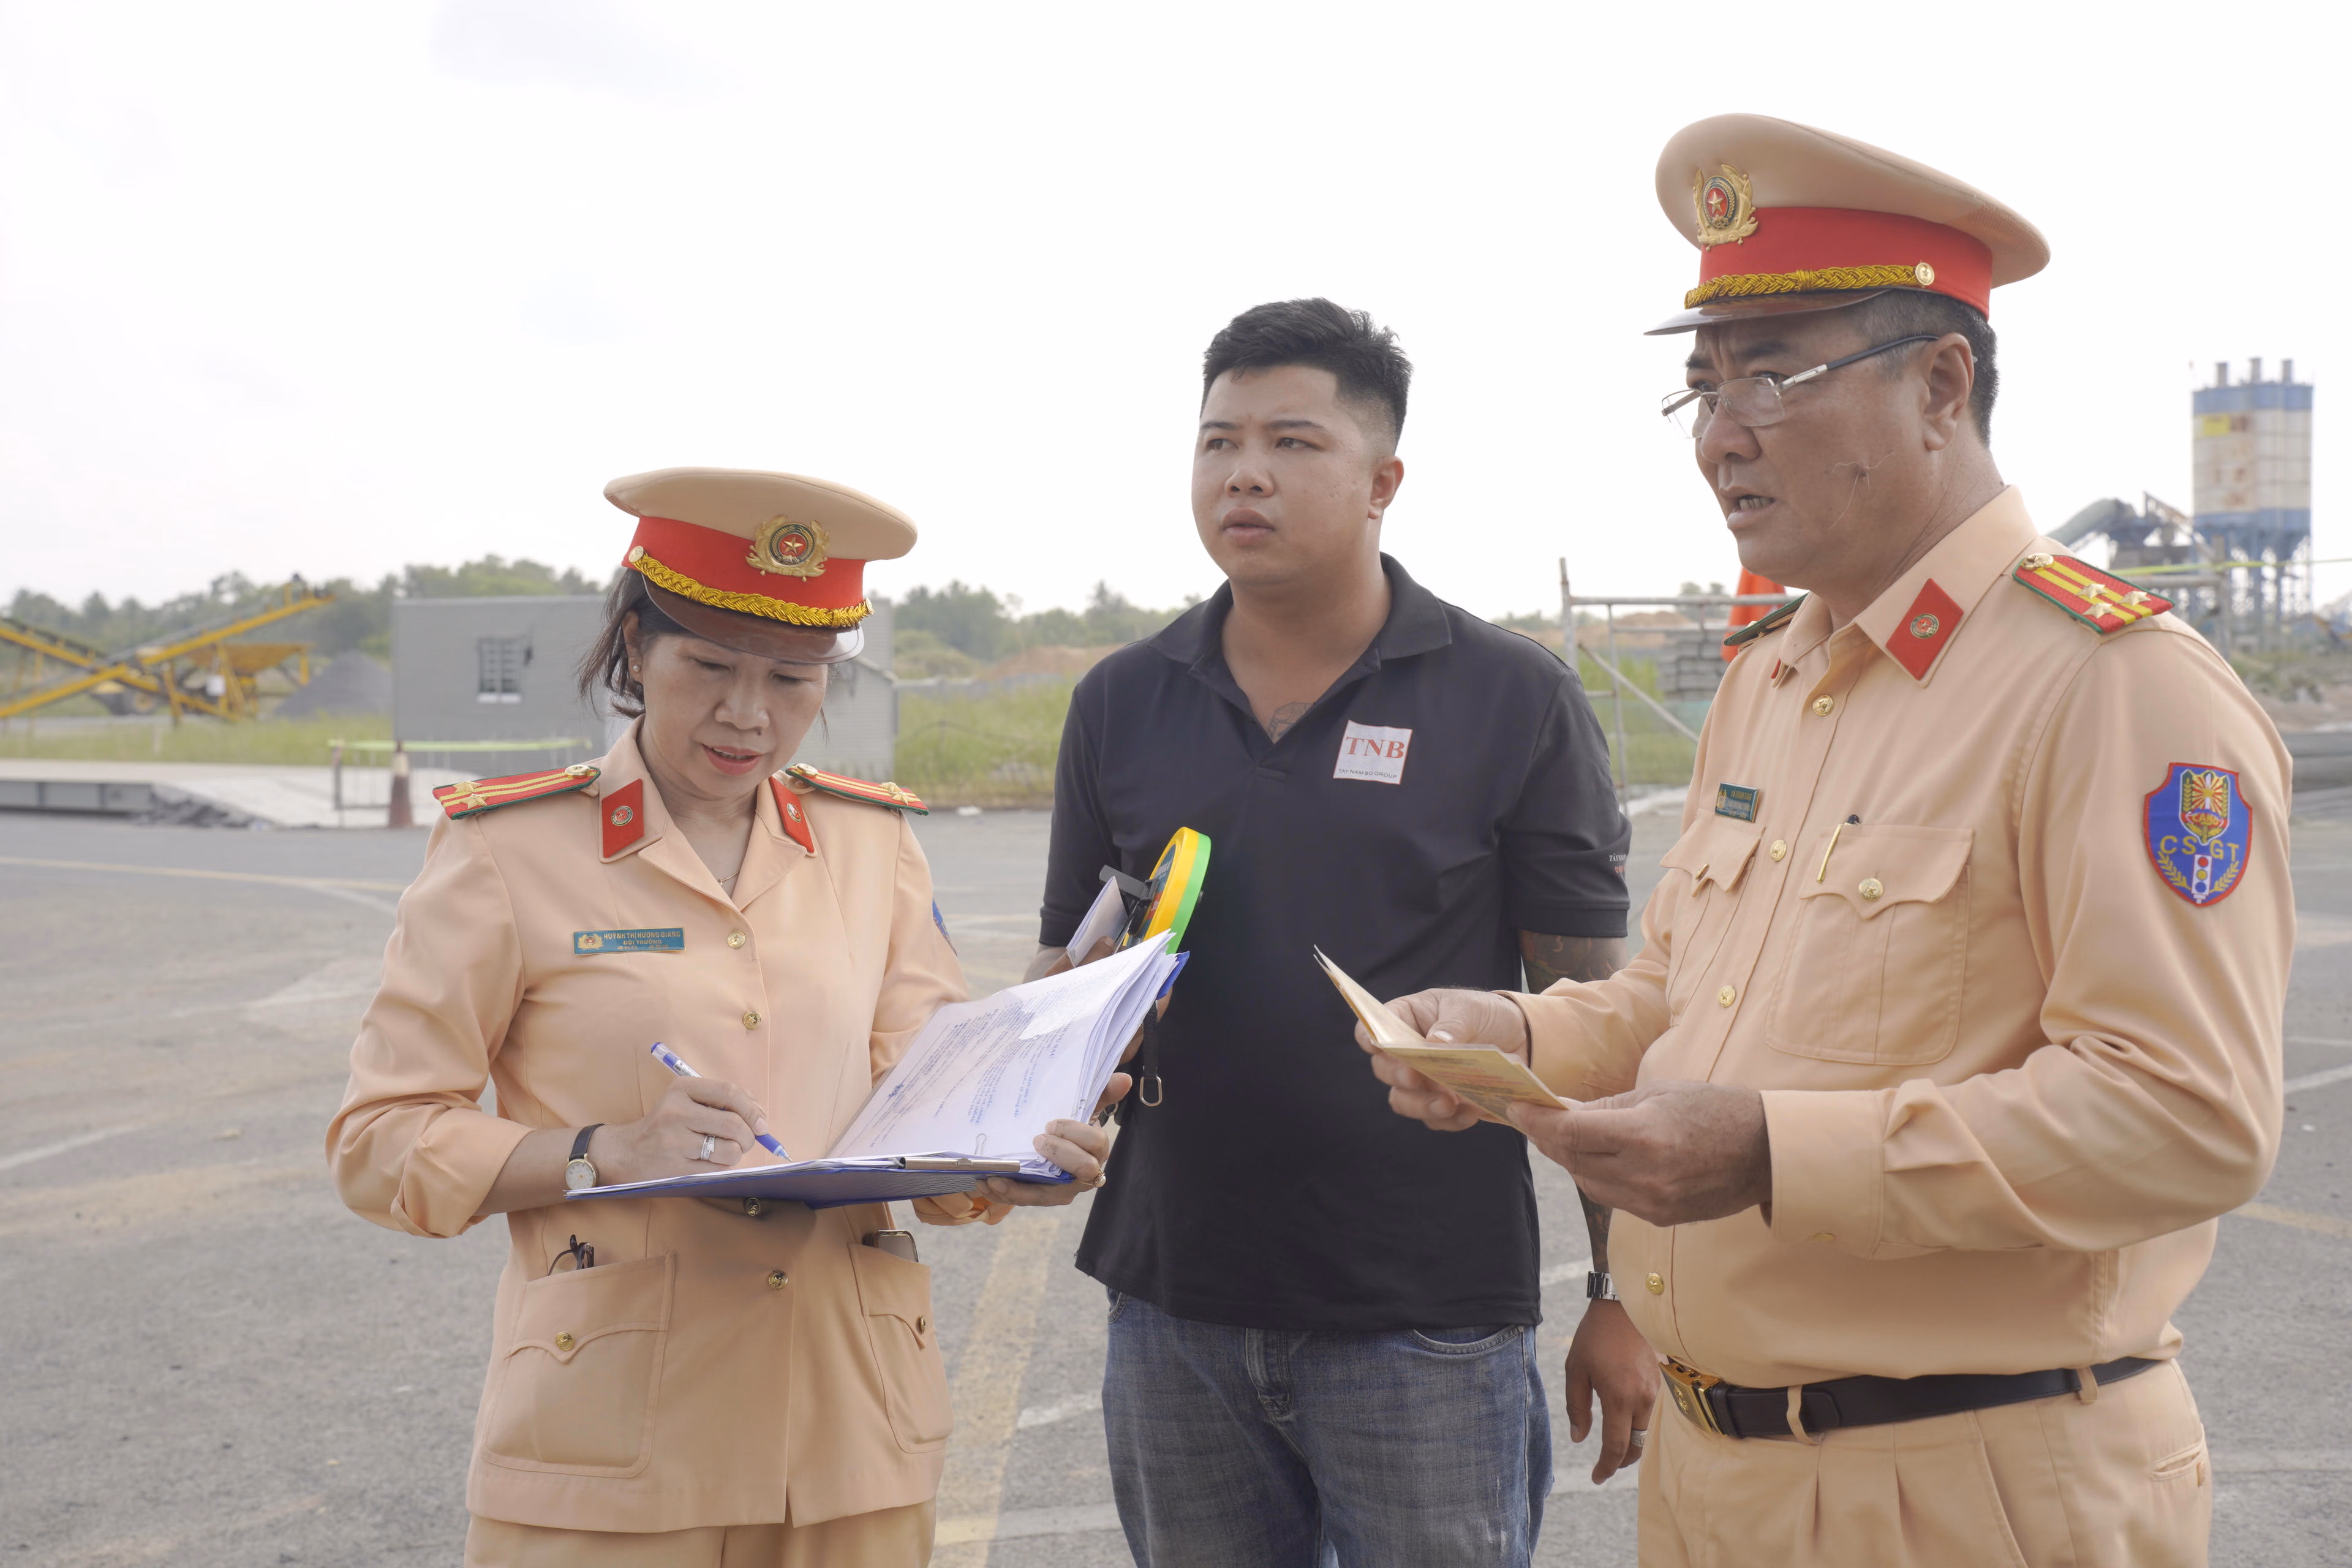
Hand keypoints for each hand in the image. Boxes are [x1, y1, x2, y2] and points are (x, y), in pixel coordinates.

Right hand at [594, 1077, 769, 1184]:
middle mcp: (677, 1112)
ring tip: (726, 1151)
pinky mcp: (676, 1167)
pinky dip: (724, 1166)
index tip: (762, 1122)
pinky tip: (711, 1161)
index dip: (752, 1109)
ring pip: (729, 1149)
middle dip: (750, 1136)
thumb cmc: (664, 1125)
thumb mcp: (685, 1100)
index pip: (729, 1093)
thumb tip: (760, 1116)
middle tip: (748, 1141)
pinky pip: (718, 1168)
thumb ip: (720, 1101)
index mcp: (682, 1089)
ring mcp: (675, 1141)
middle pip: (733, 1124)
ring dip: (737, 1153)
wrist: (626, 1152)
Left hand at [977, 1099, 1122, 1206]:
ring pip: (1047, 1195)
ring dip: (1020, 1187)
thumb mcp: (1083, 1108)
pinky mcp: (1040, 1197)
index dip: (1076, 1133)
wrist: (1050, 1148)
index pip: (1097, 1143)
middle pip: (1083, 1170)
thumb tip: (1125, 1078)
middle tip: (1036, 1141)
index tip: (1051, 1123)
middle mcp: (1084, 1174)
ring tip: (995, 1176)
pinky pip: (1023, 1200)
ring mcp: (1061, 1190)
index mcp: (1096, 1149)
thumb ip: (1100, 1094)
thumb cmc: (1069, 1128)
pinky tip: (986, 1181)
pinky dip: (1004, 1192)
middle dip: (1060, 1155)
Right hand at [1354, 987, 1530, 1132]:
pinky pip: (1434, 1119)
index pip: (1372, 1029)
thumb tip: (1433, 1044)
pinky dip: (1450, 1120)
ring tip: (1448, 1103)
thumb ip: (1452, 1025)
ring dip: (1421, 1105)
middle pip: (1384, 1070)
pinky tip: (1470, 1112)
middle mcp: (1406, 1053)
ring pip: (1403, 1101)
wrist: (1520, 1038)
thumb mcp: (1471, 1009)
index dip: (1369, 1038)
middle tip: (1417, 1078)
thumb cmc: (1486, 1013)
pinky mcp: (1440, 1102)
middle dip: (1398, 1076)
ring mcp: (1421, 1081)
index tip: (1380, 1047)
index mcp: (1405, 1019)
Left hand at [1507, 1081, 1770, 1227]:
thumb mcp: (1658, 1094)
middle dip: (1548, 1139)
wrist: (1766, 1152)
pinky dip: (1596, 1176)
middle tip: (1533, 1119)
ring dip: (1570, 1159)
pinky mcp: (1659, 1217)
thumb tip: (1561, 1110)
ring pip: (1588, 1182)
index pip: (1571, 1133)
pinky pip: (1611, 1197)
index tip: (1517, 1108)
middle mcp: (1646, 1175)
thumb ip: (1607, 1106)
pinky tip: (1596, 1157)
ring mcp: (1653, 1202)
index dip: (1537, 1121)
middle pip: (1573, 1160)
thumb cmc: (1714, 1110)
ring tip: (1563, 1135)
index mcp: (1645, 1136)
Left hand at [1563, 1299, 1658, 1483]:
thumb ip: (1577, 1408)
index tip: (1595, 1477)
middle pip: (1636, 1446)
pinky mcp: (1660, 1383)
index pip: (1615, 1447)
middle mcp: (1642, 1400)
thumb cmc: (1595, 1337)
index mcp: (1619, 1399)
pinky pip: (1650, 1414)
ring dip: (1631, 1444)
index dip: (1605, 1467)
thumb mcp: (1575, 1371)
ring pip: (1645, 1432)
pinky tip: (1625, 1422)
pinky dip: (1638, 1426)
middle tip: (1604, 1466)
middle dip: (1620, 1461)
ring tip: (1613, 1446)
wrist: (1623, 1307)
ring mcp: (1654, 1392)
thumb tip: (1579, 1439)